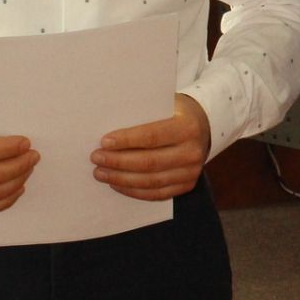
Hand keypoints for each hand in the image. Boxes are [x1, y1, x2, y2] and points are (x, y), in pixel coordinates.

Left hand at [91, 93, 211, 200]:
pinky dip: (134, 191)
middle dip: (118, 162)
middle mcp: (192, 151)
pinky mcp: (187, 185)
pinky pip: (157, 194)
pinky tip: (117, 184)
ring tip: (101, 173)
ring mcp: (191, 171)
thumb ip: (143, 115)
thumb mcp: (164, 105)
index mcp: (187, 127)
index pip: (152, 136)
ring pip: (151, 181)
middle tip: (96, 158)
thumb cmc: (175, 112)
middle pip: (149, 162)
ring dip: (121, 179)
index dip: (126, 140)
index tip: (104, 142)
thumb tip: (108, 129)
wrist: (203, 125)